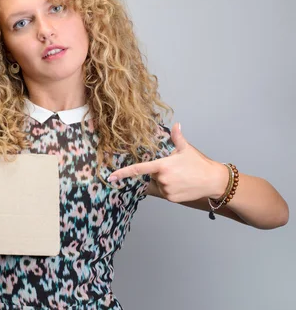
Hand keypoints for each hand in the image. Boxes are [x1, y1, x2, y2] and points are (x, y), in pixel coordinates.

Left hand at [108, 123, 227, 202]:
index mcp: (162, 165)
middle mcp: (162, 179)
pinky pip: (165, 193)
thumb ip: (177, 137)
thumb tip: (176, 125)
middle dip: (159, 172)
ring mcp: (167, 190)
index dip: (123, 173)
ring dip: (164, 181)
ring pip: (158, 185)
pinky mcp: (171, 199)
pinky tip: (181, 184)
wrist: (213, 180)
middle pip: (152, 176)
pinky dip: (170, 189)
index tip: (111, 177)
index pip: (138, 169)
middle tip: (175, 169)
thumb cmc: (199, 164)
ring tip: (180, 177)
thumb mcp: (186, 149)